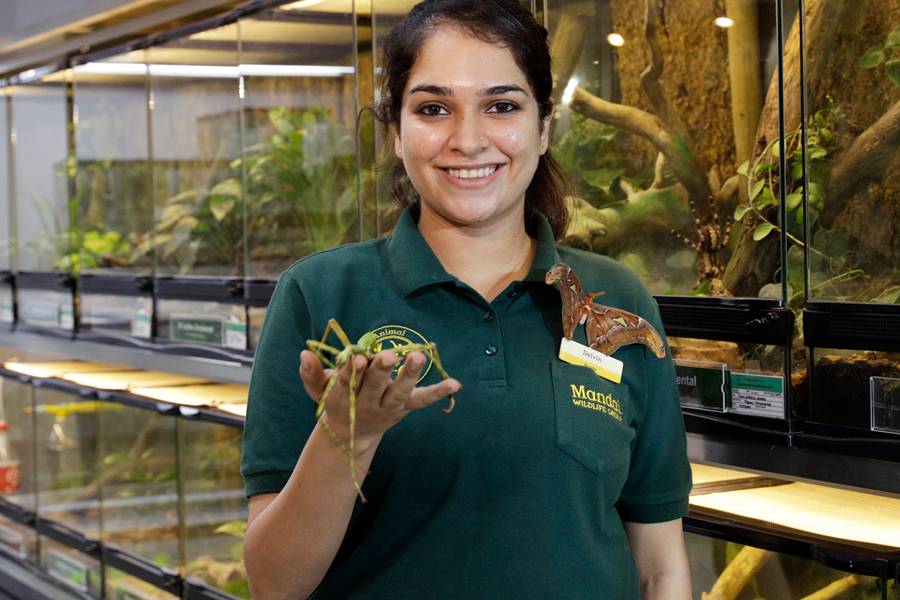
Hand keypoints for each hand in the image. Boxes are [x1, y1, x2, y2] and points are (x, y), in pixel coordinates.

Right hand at [299, 349, 460, 451]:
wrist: (351, 435)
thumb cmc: (334, 401)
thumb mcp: (318, 390)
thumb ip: (310, 374)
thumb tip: (304, 354)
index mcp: (344, 394)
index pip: (347, 379)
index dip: (352, 369)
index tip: (357, 357)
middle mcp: (367, 401)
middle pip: (374, 385)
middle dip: (381, 371)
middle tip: (388, 356)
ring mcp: (388, 405)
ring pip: (399, 391)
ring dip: (409, 374)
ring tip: (419, 356)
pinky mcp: (404, 407)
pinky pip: (423, 400)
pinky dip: (439, 393)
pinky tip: (456, 384)